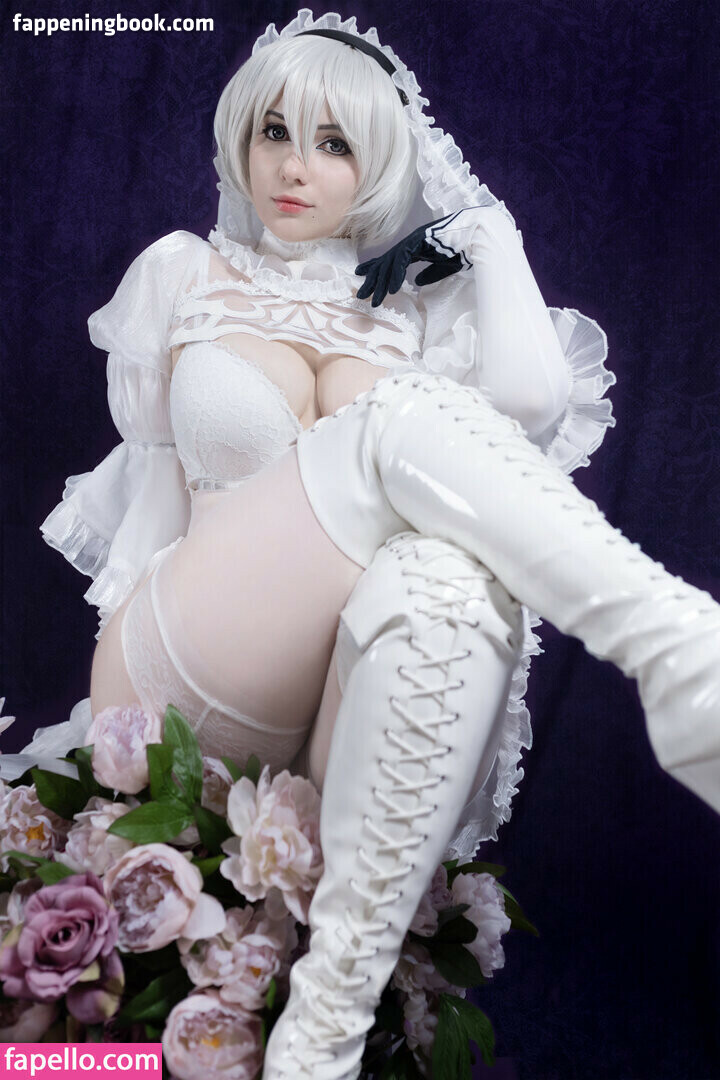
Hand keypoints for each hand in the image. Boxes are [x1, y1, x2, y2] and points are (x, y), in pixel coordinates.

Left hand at [355, 212, 472, 306]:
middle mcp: (412, 241)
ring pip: (390, 262)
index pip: (392, 259)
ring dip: (381, 282)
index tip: (364, 278)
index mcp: (416, 247)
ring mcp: (414, 239)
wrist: (476, 234)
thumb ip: (430, 274)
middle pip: (386, 262)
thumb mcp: (444, 268)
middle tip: (361, 295)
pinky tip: (391, 289)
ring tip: (374, 299)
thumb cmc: (463, 248)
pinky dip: (396, 275)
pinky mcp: (418, 240)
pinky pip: (402, 259)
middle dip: (373, 279)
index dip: (377, 269)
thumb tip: (417, 283)